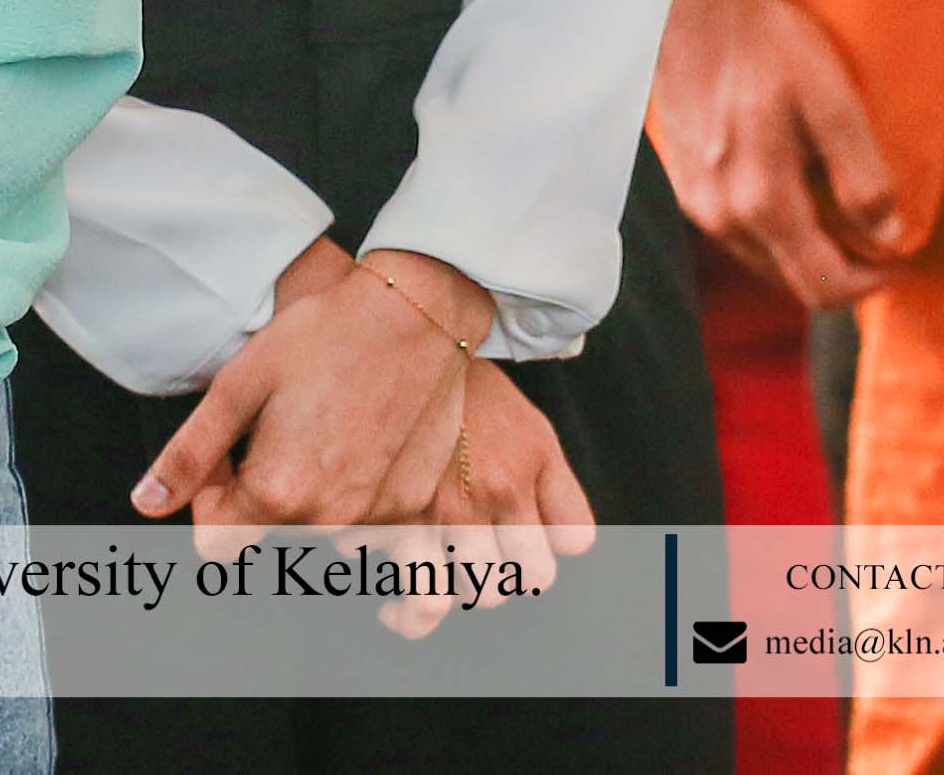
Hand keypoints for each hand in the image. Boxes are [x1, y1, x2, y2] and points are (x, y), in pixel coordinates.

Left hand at [134, 240, 481, 552]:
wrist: (417, 310)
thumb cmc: (327, 334)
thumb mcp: (240, 383)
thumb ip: (190, 454)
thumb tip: (147, 503)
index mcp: (277, 493)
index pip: (214, 544)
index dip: (210, 498)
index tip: (231, 453)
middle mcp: (328, 518)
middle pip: (268, 533)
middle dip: (261, 490)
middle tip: (279, 426)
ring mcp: (376, 514)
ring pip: (317, 525)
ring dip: (310, 490)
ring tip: (323, 425)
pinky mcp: (412, 500)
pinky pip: (367, 515)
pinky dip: (357, 485)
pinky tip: (362, 432)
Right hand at [349, 365, 600, 644]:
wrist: (418, 339)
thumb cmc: (478, 398)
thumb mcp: (534, 437)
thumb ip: (562, 498)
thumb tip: (574, 552)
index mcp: (514, 481)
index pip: (539, 572)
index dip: (529, 569)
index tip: (513, 553)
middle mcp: (471, 498)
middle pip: (488, 592)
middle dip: (481, 583)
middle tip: (466, 558)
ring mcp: (420, 507)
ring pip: (431, 604)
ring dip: (429, 595)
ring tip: (424, 576)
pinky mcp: (369, 503)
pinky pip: (375, 569)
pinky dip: (380, 576)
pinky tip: (378, 557)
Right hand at [649, 0, 907, 308]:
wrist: (692, 6)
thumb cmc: (766, 45)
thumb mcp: (830, 99)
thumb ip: (860, 173)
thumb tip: (890, 235)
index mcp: (761, 204)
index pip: (823, 286)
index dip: (870, 282)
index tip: (900, 255)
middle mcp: (722, 218)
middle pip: (792, 281)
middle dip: (841, 271)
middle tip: (878, 236)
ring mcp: (698, 204)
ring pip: (763, 260)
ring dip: (806, 251)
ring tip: (840, 210)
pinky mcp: (685, 185)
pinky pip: (738, 231)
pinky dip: (774, 230)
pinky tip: (794, 188)